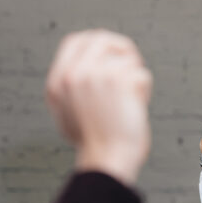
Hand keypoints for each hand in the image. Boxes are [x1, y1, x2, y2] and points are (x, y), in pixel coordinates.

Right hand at [45, 30, 152, 184]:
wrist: (106, 162)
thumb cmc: (93, 144)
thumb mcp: (67, 114)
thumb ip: (72, 88)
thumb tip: (88, 64)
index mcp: (57, 82)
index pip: (75, 42)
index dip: (96, 42)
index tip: (111, 51)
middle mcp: (73, 74)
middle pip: (102, 40)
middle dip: (121, 49)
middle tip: (133, 63)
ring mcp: (96, 74)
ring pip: (127, 59)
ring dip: (134, 77)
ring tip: (130, 102)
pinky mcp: (120, 80)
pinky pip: (142, 75)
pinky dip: (144, 93)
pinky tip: (135, 112)